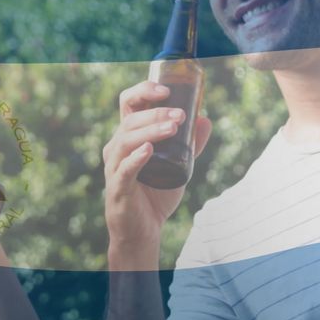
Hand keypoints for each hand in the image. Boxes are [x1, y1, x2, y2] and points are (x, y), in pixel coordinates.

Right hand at [102, 81, 211, 269]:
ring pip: (126, 140)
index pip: (128, 104)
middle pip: (129, 120)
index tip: (166, 89)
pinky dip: (136, 158)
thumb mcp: (179, 166)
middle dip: (155, 112)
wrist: (144, 231)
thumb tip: (205, 118)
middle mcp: (116, 148)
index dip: (143, 91)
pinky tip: (149, 150)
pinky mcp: (117, 189)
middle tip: (180, 114)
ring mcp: (114, 168)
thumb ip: (190, 144)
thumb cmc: (155, 195)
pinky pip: (124, 170)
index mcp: (128, 137)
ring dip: (150, 130)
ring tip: (174, 127)